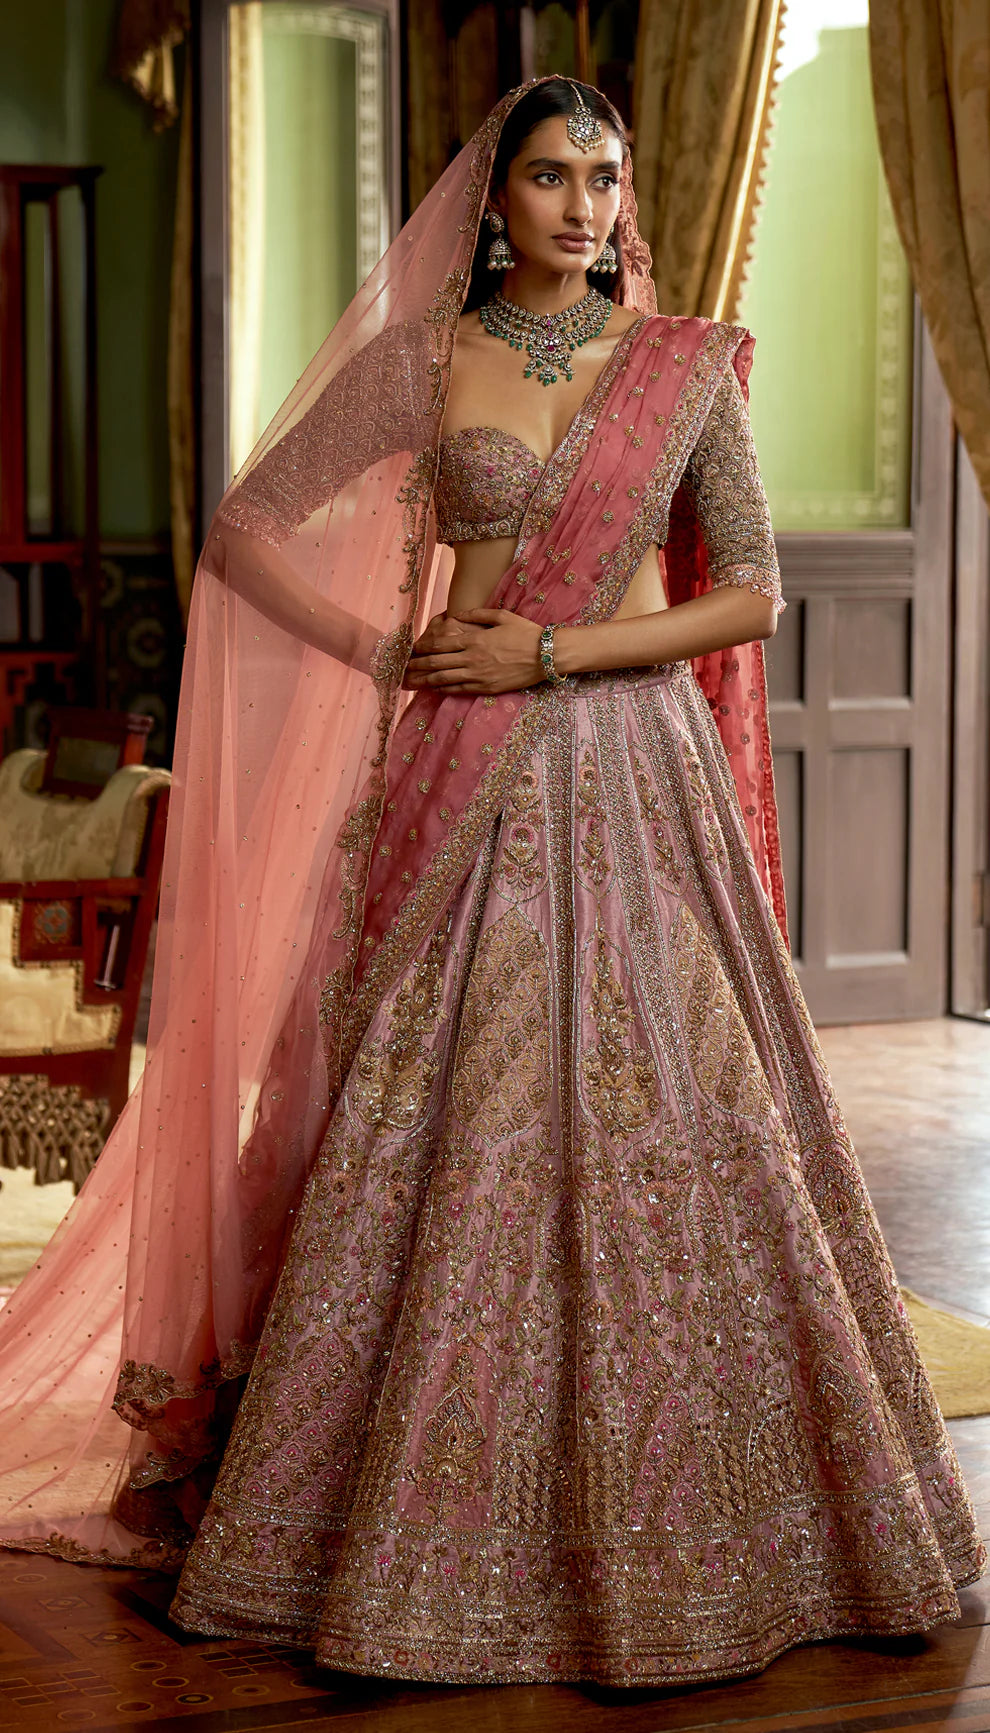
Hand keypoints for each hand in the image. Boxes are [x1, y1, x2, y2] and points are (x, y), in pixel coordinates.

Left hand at [403, 608, 543, 693]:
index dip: (423, 646)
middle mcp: (473, 659)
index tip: (412, 648)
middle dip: (417, 665)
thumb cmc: (525, 633)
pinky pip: (459, 689)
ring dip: (425, 679)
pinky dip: (443, 688)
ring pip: (444, 678)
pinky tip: (434, 687)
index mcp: (475, 640)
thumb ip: (476, 615)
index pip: (440, 644)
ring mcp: (479, 676)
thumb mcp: (501, 616)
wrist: (546, 656)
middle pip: (437, 663)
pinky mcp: (486, 688)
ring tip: (410, 681)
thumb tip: (457, 615)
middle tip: (403, 668)